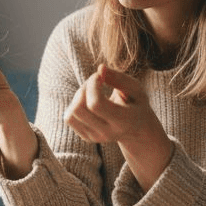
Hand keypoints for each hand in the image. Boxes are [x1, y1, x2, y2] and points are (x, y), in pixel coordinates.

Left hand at [65, 65, 172, 188]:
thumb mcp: (136, 88)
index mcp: (123, 122)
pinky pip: (69, 118)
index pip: (96, 104)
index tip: (100, 75)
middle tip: (96, 82)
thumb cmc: (136, 104)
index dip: (92, 85)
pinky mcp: (86, 137)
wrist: (137, 129)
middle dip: (84, 88)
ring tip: (92, 91)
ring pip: (71, 114)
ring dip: (78, 96)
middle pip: (78, 109)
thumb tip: (100, 68)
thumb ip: (119, 78)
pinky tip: (89, 101)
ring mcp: (95, 138)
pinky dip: (75, 105)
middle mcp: (107, 133)